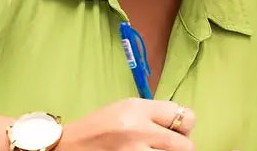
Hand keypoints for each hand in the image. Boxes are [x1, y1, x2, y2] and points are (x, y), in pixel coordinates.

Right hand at [56, 98, 195, 150]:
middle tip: (165, 146)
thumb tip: (183, 127)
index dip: (184, 126)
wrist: (70, 146)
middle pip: (186, 145)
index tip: (176, 130)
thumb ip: (153, 114)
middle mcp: (139, 130)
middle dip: (179, 147)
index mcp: (137, 109)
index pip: (185, 117)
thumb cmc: (98, 127)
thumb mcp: (124, 109)